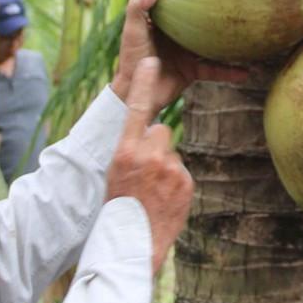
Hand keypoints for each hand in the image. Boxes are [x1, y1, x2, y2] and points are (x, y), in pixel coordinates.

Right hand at [107, 58, 194, 270]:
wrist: (131, 241)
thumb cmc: (119, 205)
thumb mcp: (116, 174)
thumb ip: (133, 150)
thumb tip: (151, 136)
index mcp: (124, 151)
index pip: (137, 110)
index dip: (144, 84)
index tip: (150, 61)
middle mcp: (148, 156)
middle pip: (161, 131)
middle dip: (157, 146)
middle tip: (145, 173)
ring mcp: (169, 169)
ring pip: (171, 154)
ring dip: (166, 167)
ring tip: (153, 191)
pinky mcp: (186, 181)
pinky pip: (182, 172)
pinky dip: (175, 183)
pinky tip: (164, 199)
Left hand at [112, 0, 247, 107]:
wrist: (137, 93)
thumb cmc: (131, 59)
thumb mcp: (132, 31)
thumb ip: (138, 7)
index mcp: (164, 22)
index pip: (178, 3)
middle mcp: (177, 35)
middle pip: (201, 22)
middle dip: (216, 14)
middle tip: (237, 2)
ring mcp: (186, 53)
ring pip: (213, 45)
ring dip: (229, 43)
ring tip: (249, 36)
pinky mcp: (192, 70)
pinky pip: (214, 69)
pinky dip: (229, 72)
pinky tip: (245, 72)